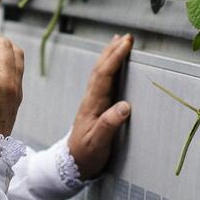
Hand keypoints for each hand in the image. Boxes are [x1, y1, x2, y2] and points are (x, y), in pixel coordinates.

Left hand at [68, 34, 132, 178]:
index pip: (104, 76)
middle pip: (100, 69)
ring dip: (109, 56)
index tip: (126, 43)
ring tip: (118, 42)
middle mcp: (91, 99)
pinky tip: (113, 65)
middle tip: (126, 36)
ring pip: (100, 73)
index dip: (115, 58)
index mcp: (92, 105)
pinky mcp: (96, 106)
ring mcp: (92, 102)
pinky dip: (108, 68)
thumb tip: (125, 106)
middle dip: (112, 51)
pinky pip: (102, 82)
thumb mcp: (99, 143)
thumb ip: (110, 124)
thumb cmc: (86, 155)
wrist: (72, 163)